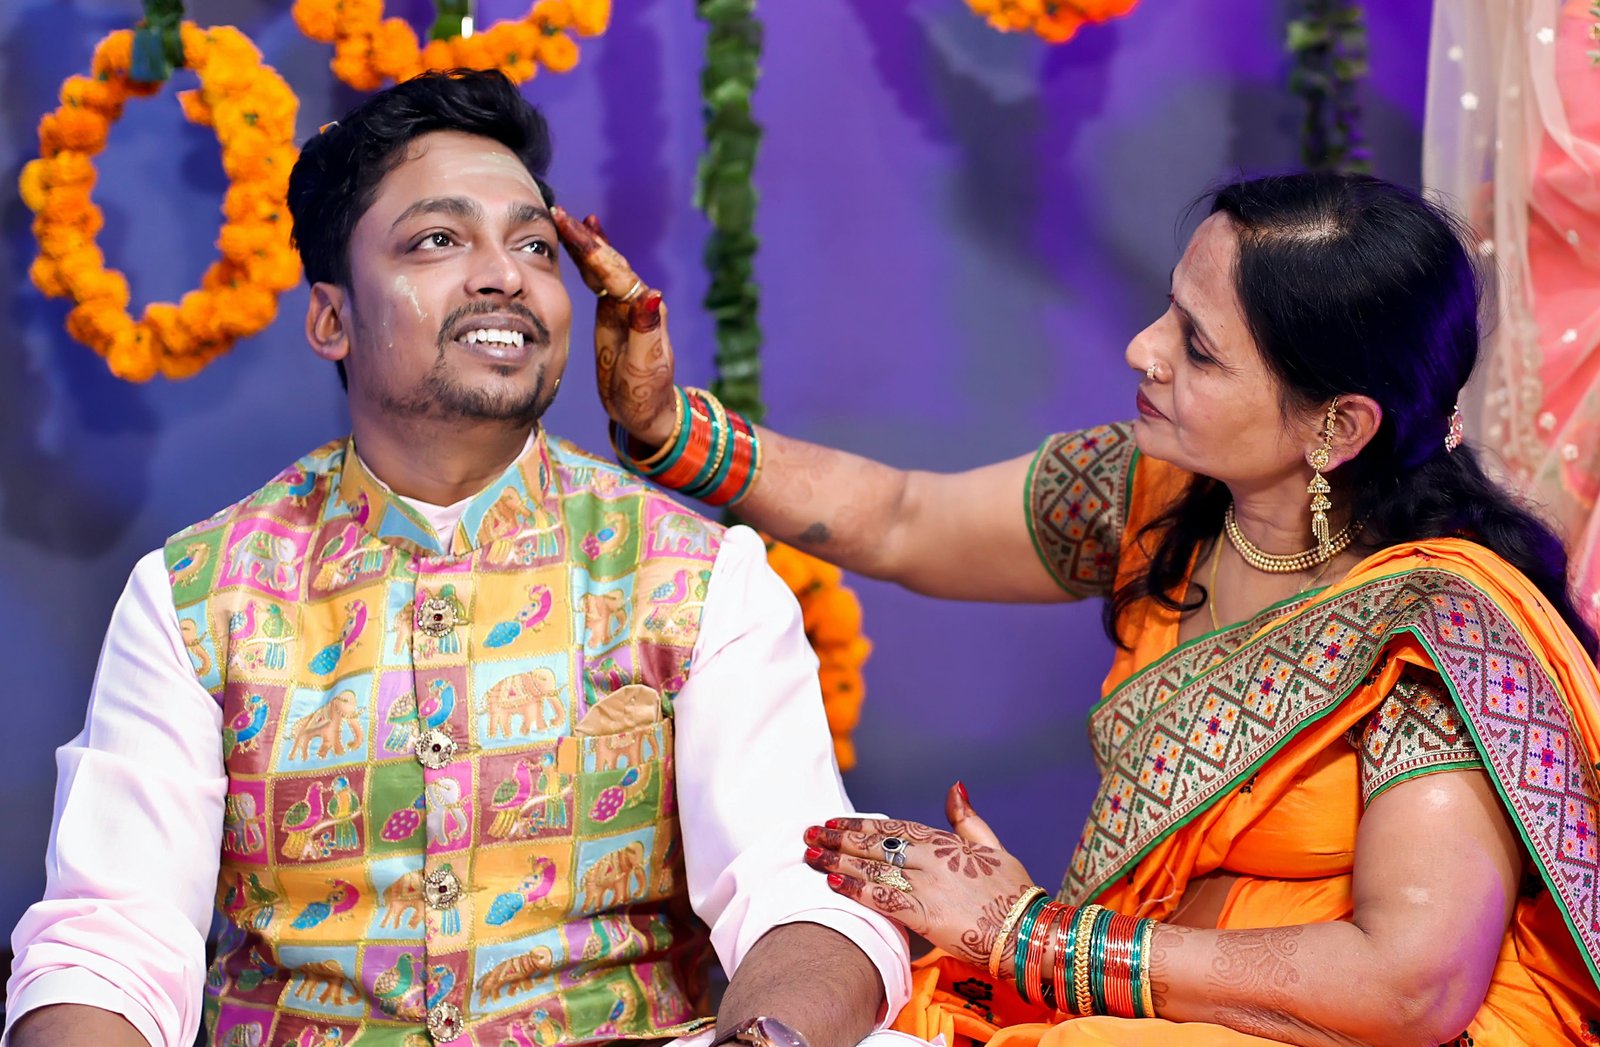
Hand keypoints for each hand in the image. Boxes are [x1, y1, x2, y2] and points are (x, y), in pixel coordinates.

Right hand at [552, 207, 678, 446]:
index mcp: (641, 312)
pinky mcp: (612, 316)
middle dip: (586, 238)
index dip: (594, 249)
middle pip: (609, 263)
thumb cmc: (645, 396)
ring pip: (604, 268)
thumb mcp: (645, 367)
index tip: (574, 225)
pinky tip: (584, 246)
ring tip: (570, 218)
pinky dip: (590, 261)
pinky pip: (599, 281)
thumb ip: (648, 330)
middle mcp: (635, 304)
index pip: (615, 273)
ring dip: (587, 243)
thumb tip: (654, 294)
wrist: (645, 413)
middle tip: (561, 212)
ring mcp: (623, 309)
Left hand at [803, 783, 1037, 976]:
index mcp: (946, 843)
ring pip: (874, 869)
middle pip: (876, 845)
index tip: (833, 822)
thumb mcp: (994, 846)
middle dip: (838, 840)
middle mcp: (932, 860)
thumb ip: (968, 819)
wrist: (1029, 931)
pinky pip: (885, 899)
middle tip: (809, 836)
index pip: (893, 828)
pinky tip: (833, 885)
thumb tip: (954, 787)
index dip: (860, 825)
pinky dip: (857, 890)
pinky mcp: (927, 916)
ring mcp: (928, 886)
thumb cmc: (1013, 892)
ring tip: (810, 857)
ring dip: (838, 862)